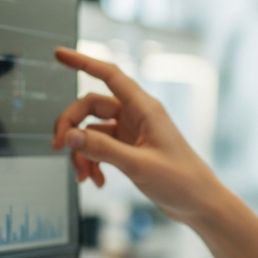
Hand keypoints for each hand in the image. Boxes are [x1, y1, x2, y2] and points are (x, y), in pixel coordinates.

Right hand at [50, 47, 257, 257]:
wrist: (199, 203)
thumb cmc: (181, 181)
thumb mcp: (138, 165)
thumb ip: (102, 149)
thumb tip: (70, 136)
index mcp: (144, 108)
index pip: (109, 75)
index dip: (83, 61)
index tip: (59, 54)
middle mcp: (137, 115)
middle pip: (91, 105)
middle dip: (71, 126)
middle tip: (58, 148)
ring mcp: (133, 132)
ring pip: (92, 130)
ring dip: (81, 152)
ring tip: (83, 177)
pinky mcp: (130, 149)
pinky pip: (100, 147)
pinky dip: (92, 162)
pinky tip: (96, 181)